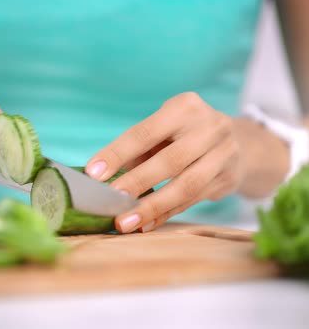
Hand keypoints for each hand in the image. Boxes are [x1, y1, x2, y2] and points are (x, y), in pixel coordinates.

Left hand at [86, 92, 244, 232]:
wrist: (240, 142)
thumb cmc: (183, 135)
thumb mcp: (162, 130)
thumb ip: (135, 151)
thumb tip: (99, 179)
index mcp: (184, 108)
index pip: (144, 133)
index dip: (117, 154)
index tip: (93, 174)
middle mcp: (210, 127)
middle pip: (169, 161)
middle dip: (137, 182)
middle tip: (111, 200)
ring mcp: (224, 154)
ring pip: (185, 186)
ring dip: (152, 207)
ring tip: (125, 222)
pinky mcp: (228, 179)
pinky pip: (192, 201)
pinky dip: (165, 214)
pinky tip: (144, 225)